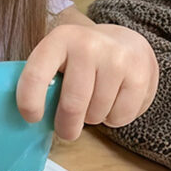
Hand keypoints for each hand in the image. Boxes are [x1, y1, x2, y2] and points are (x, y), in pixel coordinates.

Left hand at [22, 22, 158, 139]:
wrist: (127, 41)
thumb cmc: (84, 58)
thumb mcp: (60, 56)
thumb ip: (46, 80)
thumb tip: (32, 119)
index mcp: (60, 39)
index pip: (36, 76)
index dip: (29, 103)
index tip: (32, 118)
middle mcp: (89, 46)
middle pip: (72, 105)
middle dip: (67, 127)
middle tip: (67, 130)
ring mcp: (117, 60)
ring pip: (97, 114)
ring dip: (93, 119)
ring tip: (95, 104)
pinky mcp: (140, 75)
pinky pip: (120, 117)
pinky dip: (114, 119)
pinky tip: (114, 102)